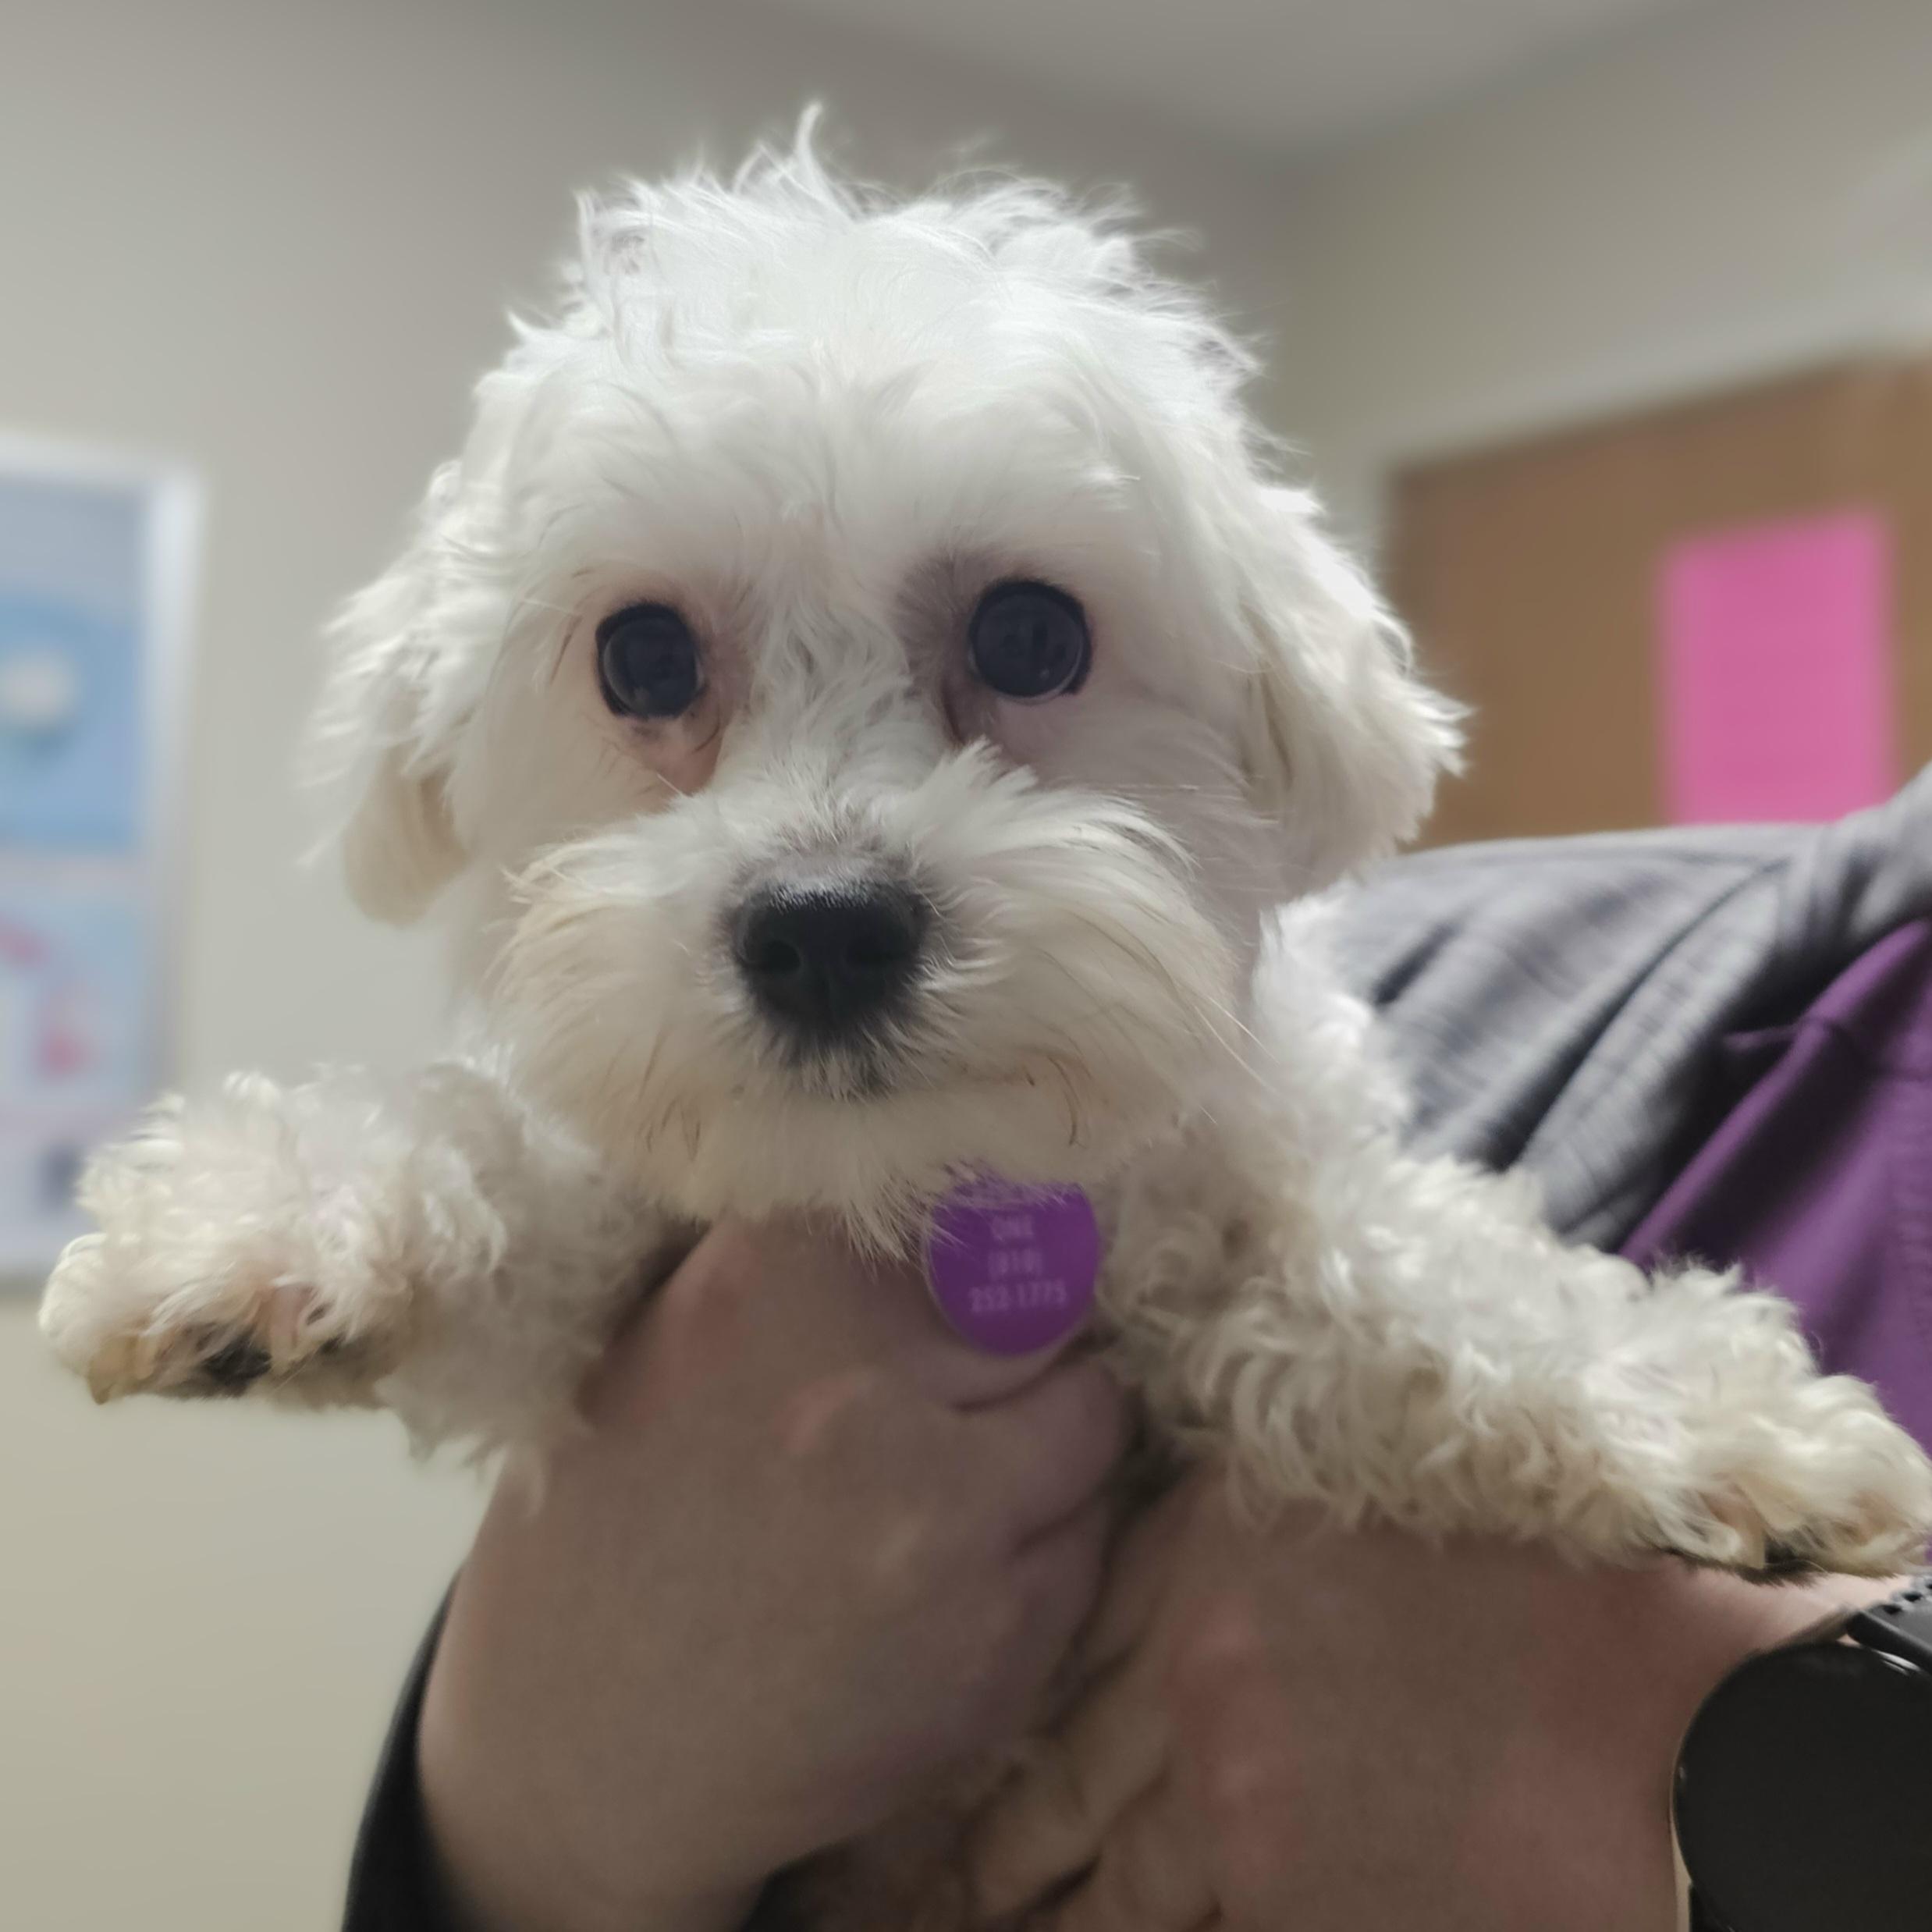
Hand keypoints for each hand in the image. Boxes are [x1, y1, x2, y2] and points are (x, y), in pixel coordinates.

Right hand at [418, 1217, 1126, 1931]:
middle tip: (973, 1383)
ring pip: (1092, 1420)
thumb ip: (817, 1271)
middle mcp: (873, 1388)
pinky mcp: (999, 1642)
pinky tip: (953, 1582)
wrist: (573, 1762)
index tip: (983, 1266)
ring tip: (961, 1483)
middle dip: (1023, 1339)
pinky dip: (1043, 1550)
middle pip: (1047, 1304)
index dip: (984, 1240)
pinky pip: (1085, 1546)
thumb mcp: (675, 1343)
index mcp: (775, 1284)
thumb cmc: (607, 1532)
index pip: (969, 1200)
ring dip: (1049, 1441)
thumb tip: (960, 1206)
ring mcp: (947, 1521)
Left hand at [970, 1466, 1900, 1931]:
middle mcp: (1189, 1673)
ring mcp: (1231, 1793)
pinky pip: (1169, 1926)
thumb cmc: (1507, 1576)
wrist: (1642, 1687)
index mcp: (1198, 1558)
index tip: (913, 1741)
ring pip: (1091, 1878)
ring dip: (1011, 1907)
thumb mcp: (1328, 1498)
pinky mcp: (1287, 1889)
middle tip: (875, 1879)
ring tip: (923, 1927)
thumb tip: (1113, 1551)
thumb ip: (1210, 1535)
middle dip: (963, 1837)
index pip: (1048, 1639)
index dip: (978, 1704)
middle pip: (1048, 1773)